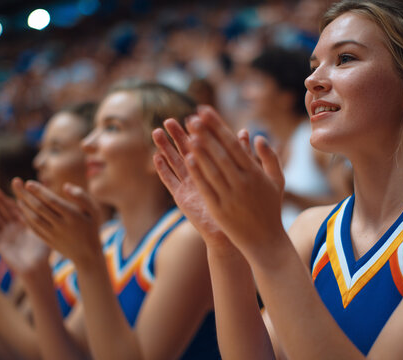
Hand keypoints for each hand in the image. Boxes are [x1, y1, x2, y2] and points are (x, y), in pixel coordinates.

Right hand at [0, 184, 49, 273]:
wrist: (38, 268)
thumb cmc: (44, 250)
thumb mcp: (41, 227)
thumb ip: (36, 212)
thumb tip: (33, 194)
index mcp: (23, 223)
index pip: (10, 206)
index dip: (1, 196)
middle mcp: (12, 228)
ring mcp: (5, 236)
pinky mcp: (0, 244)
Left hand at [11, 178, 101, 265]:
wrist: (87, 254)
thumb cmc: (91, 227)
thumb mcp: (94, 210)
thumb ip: (82, 196)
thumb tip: (65, 186)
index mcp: (73, 216)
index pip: (52, 200)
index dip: (39, 191)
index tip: (29, 183)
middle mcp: (62, 225)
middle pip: (39, 208)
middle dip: (26, 195)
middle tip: (16, 184)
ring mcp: (53, 234)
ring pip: (34, 218)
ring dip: (24, 206)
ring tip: (18, 196)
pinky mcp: (48, 241)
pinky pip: (34, 228)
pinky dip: (26, 218)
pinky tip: (22, 210)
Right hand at [153, 116, 243, 252]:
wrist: (233, 230)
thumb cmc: (241, 203)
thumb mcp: (242, 174)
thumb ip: (242, 154)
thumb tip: (245, 132)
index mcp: (212, 166)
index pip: (203, 143)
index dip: (197, 130)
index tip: (192, 115)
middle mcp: (199, 173)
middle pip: (185, 150)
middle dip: (177, 135)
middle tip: (169, 120)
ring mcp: (188, 185)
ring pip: (174, 162)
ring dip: (165, 148)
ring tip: (157, 132)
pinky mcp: (182, 197)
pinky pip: (170, 181)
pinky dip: (163, 170)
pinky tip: (156, 157)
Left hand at [180, 106, 285, 257]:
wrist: (265, 241)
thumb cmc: (271, 208)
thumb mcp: (277, 181)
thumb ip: (270, 158)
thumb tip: (257, 137)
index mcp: (255, 173)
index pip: (234, 145)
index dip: (218, 127)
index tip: (205, 112)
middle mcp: (243, 183)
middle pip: (221, 154)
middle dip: (206, 135)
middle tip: (192, 118)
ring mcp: (230, 197)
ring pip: (212, 170)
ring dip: (200, 152)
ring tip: (188, 135)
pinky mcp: (219, 210)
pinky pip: (206, 188)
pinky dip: (198, 173)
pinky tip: (188, 159)